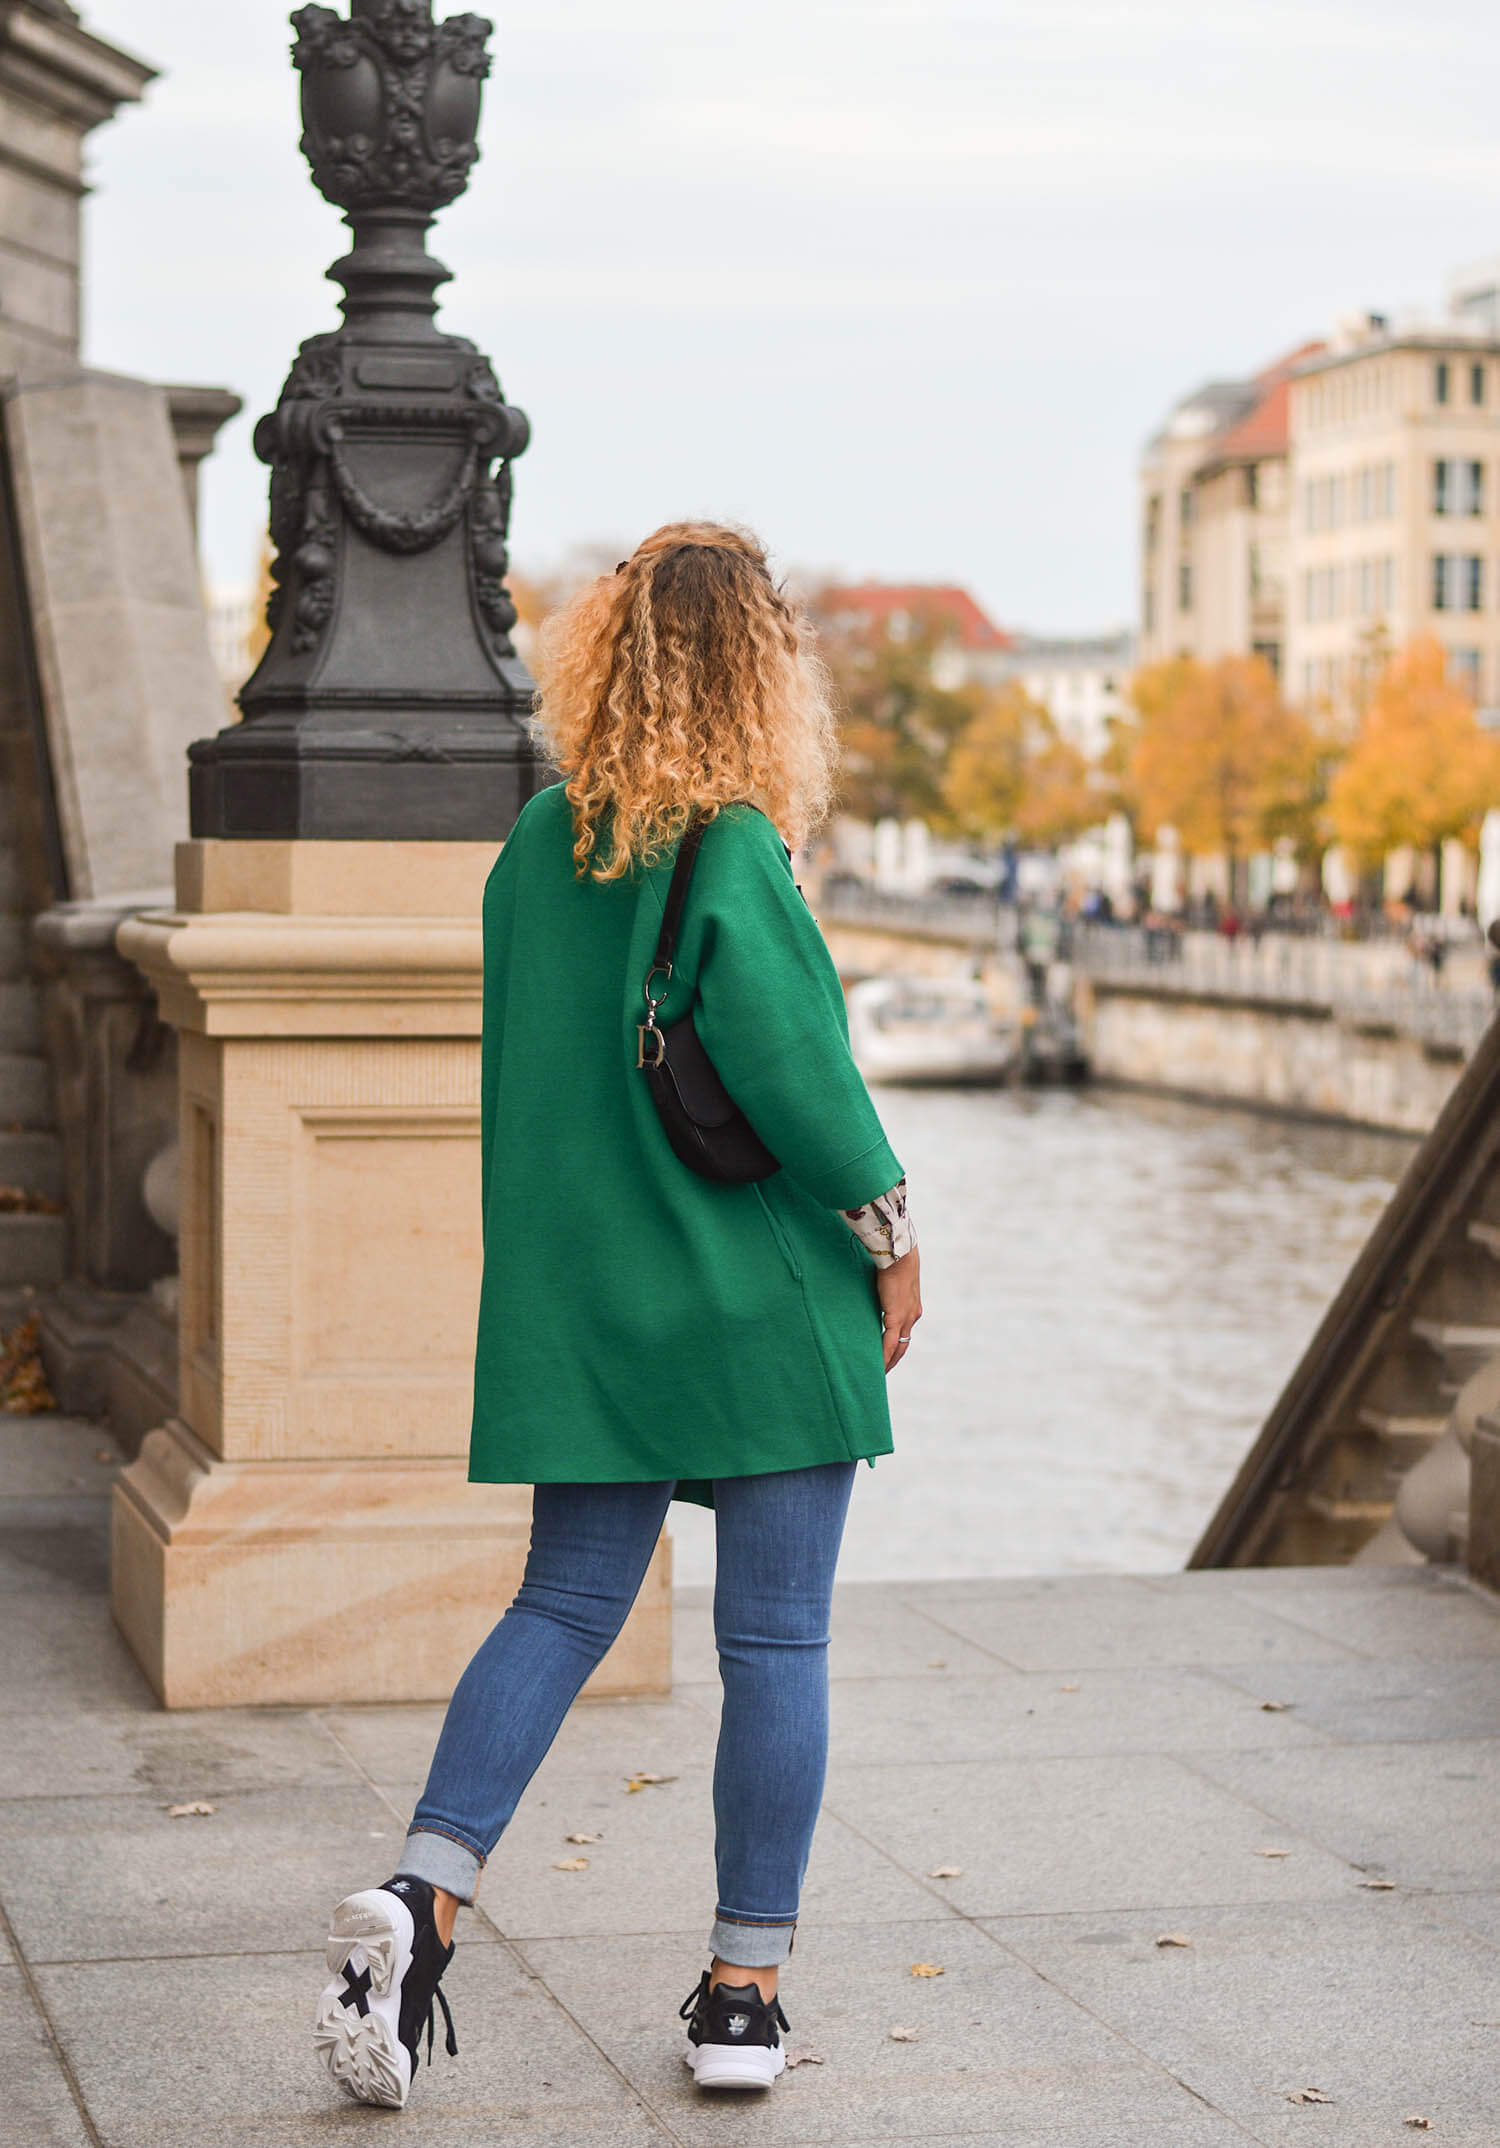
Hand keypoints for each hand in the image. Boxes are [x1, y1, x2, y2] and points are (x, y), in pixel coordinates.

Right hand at [876, 1246, 921, 1371]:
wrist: (900, 1256)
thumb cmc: (893, 1262)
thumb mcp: (890, 1282)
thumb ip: (885, 1293)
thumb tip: (874, 1293)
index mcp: (912, 1309)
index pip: (904, 1334)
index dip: (896, 1346)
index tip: (888, 1356)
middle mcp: (912, 1316)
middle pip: (903, 1345)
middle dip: (893, 1359)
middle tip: (882, 1372)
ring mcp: (906, 1318)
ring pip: (897, 1347)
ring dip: (889, 1361)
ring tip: (878, 1373)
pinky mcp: (897, 1317)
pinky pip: (890, 1343)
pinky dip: (884, 1355)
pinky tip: (878, 1365)